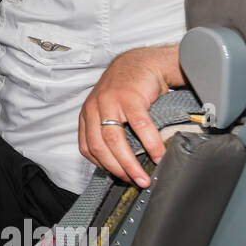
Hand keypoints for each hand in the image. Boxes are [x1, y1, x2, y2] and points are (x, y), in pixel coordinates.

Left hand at [78, 46, 179, 188]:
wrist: (142, 62)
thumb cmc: (128, 89)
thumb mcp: (110, 109)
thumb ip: (109, 130)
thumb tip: (122, 162)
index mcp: (87, 114)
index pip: (87, 148)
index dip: (102, 166)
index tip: (119, 177)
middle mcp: (94, 108)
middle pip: (100, 147)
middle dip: (117, 170)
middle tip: (134, 183)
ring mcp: (110, 102)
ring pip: (115, 140)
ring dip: (131, 163)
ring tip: (145, 177)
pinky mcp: (129, 97)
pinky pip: (139, 126)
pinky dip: (149, 144)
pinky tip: (158, 155)